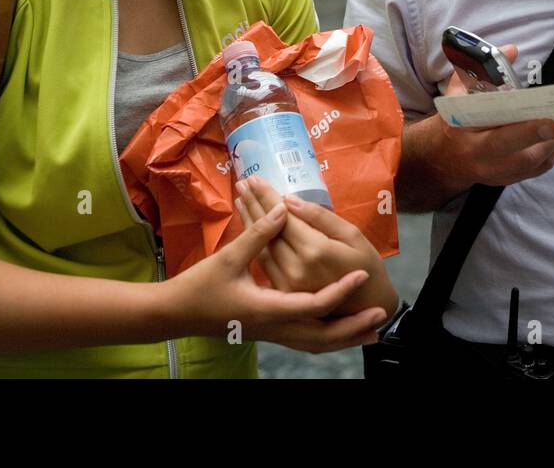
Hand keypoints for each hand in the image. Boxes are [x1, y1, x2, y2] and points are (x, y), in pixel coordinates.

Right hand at [169, 198, 385, 352]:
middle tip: (379, 316)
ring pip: (316, 345)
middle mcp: (273, 327)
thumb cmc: (199, 287)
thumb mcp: (228, 258)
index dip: (341, 290)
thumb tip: (281, 207)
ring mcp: (270, 334)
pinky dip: (325, 338)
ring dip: (343, 337)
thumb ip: (258, 234)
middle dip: (353, 328)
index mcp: (268, 309)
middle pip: (324, 337)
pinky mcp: (267, 333)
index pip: (315, 304)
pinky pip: (304, 342)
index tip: (362, 275)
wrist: (174, 316)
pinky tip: (335, 331)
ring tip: (368, 330)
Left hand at [235, 175, 396, 317]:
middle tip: (242, 182)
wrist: (366, 305)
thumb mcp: (352, 235)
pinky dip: (254, 239)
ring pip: (261, 244)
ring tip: (242, 197)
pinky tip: (249, 223)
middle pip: (268, 229)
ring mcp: (287, 282)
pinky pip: (264, 260)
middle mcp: (296, 267)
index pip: (283, 217)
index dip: (268, 197)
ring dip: (250, 219)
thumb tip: (290, 201)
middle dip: (254, 203)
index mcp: (315, 251)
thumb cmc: (365, 264)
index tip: (254, 178)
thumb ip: (321, 218)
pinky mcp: (283, 291)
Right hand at [423, 44, 553, 194]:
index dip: (525, 129)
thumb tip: (512, 50)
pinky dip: (550, 154)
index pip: (496, 134)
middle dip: (545, 139)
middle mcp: (480, 158)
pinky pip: (534, 171)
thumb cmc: (453, 119)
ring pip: (531, 165)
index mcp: (466, 134)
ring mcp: (494, 173)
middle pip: (519, 157)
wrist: (440, 156)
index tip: (548, 119)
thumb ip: (481, 69)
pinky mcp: (505, 180)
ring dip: (552, 144)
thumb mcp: (457, 91)